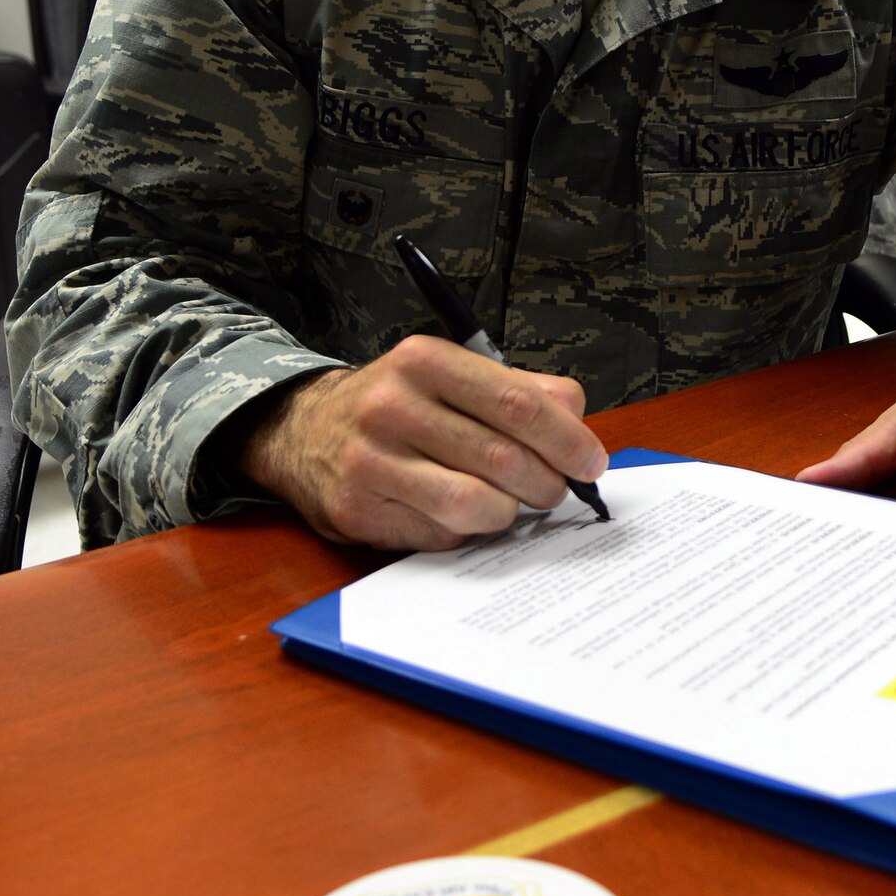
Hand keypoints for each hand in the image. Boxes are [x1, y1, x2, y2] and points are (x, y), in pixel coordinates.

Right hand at [240, 335, 606, 549]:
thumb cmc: (398, 404)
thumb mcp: (453, 375)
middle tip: (556, 489)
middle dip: (546, 483)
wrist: (303, 432)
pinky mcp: (357, 510)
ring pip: (476, 504)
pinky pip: (440, 534)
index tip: (592, 462)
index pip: (518, 403)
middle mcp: (392, 405)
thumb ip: (521, 390)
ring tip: (511, 501)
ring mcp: (370, 461)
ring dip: (509, 511)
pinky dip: (466, 530)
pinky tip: (459, 512)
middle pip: (503, 458)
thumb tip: (577, 422)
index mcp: (425, 360)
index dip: (566, 439)